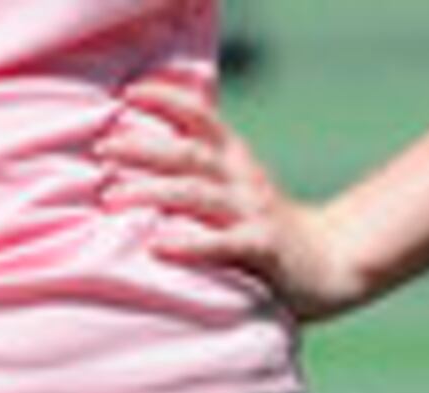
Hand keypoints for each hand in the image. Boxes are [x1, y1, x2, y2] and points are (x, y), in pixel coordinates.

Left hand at [100, 76, 365, 316]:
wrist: (326, 263)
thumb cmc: (260, 228)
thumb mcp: (232, 187)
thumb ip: (194, 170)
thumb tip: (135, 153)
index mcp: (234, 160)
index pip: (201, 118)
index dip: (168, 99)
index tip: (129, 91)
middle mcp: (242, 180)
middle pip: (189, 154)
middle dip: (144, 147)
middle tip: (102, 147)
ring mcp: (252, 213)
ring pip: (197, 194)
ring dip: (151, 192)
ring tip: (109, 198)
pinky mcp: (261, 249)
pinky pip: (222, 245)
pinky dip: (189, 244)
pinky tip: (156, 245)